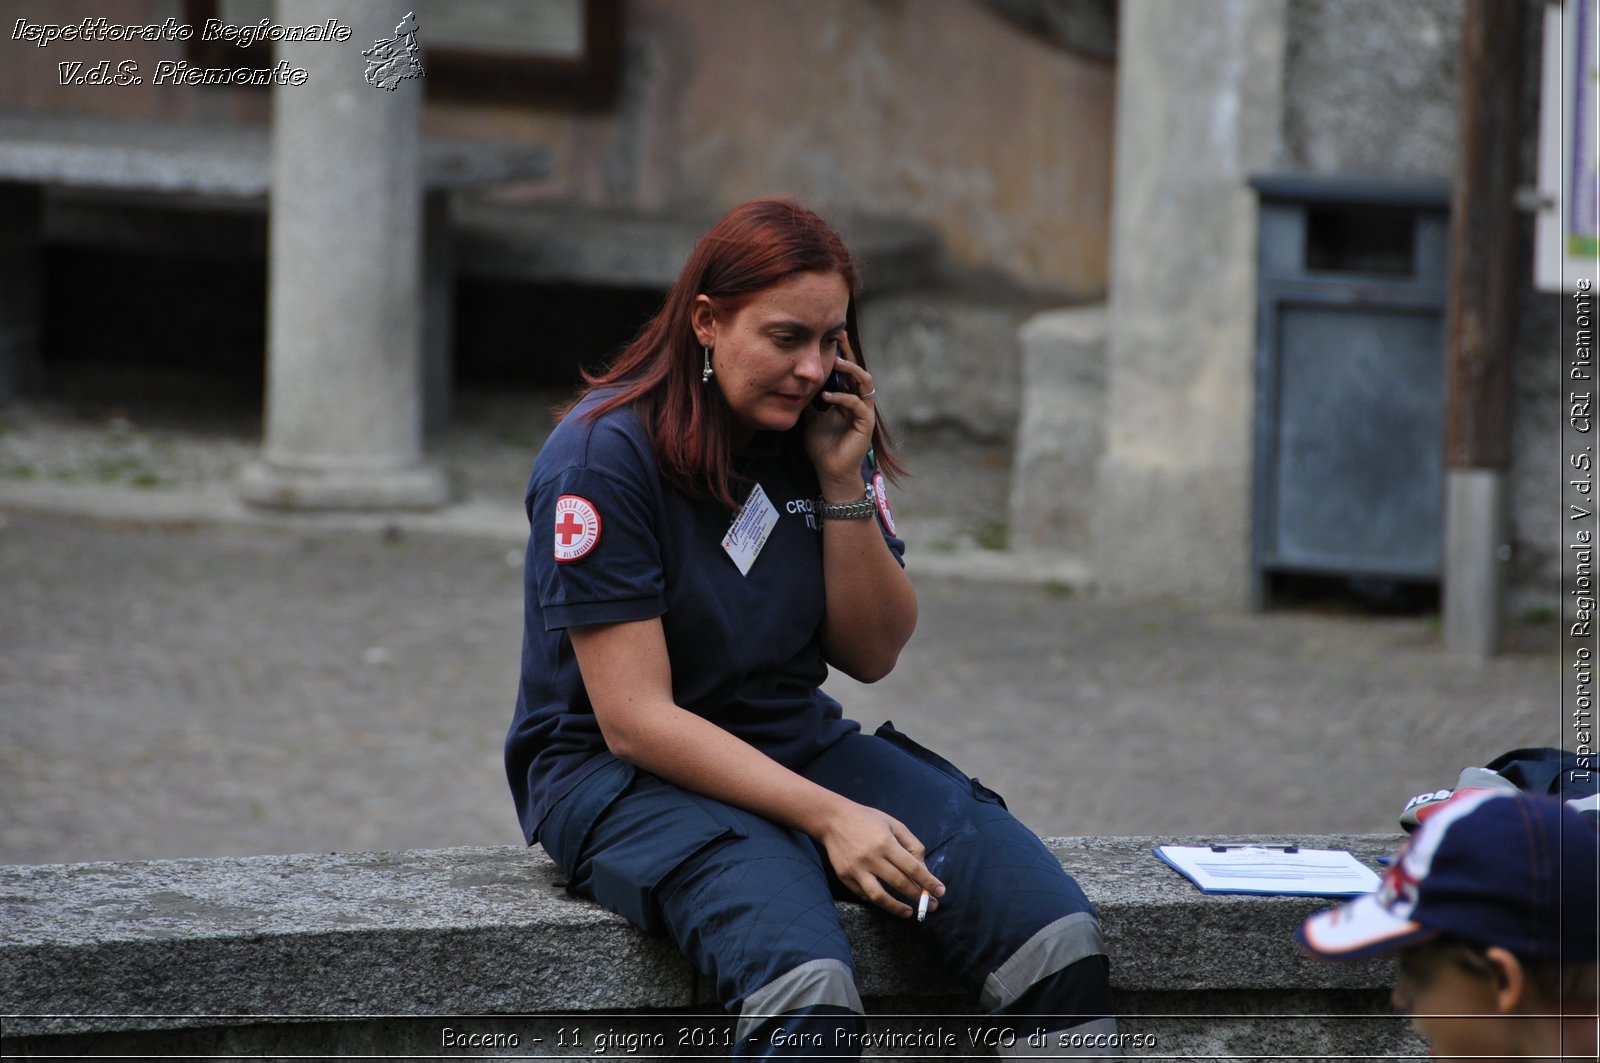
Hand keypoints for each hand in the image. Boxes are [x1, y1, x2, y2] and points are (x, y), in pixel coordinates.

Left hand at [804, 335, 876, 491]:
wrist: (829, 471)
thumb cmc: (821, 445)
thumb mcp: (810, 415)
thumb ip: (809, 398)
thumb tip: (796, 380)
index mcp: (847, 397)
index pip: (846, 370)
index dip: (841, 352)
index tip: (831, 335)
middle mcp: (859, 401)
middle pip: (858, 369)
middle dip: (848, 353)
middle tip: (838, 337)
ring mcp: (864, 412)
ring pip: (864, 383)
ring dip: (851, 370)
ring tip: (836, 363)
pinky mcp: (865, 424)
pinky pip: (857, 405)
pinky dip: (843, 398)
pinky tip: (827, 396)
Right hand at [815, 799, 944, 918]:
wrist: (832, 818)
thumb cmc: (867, 819)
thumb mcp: (893, 824)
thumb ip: (911, 844)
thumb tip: (923, 868)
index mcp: (885, 842)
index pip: (912, 868)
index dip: (928, 881)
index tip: (940, 892)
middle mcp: (871, 858)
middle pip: (899, 883)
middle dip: (918, 896)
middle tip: (932, 905)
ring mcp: (856, 870)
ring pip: (880, 896)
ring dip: (897, 908)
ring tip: (909, 912)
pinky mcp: (845, 877)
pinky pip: (864, 894)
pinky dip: (878, 900)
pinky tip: (888, 902)